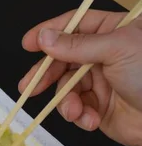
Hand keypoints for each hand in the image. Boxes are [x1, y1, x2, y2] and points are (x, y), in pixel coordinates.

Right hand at [18, 9, 141, 145]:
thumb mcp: (116, 50)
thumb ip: (77, 44)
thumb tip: (45, 37)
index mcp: (113, 32)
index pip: (75, 25)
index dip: (50, 33)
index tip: (28, 43)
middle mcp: (104, 55)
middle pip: (63, 59)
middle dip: (46, 75)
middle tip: (28, 87)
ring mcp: (100, 82)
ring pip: (65, 88)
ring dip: (66, 102)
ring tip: (75, 112)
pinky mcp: (98, 108)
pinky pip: (75, 109)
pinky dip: (79, 116)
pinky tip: (90, 120)